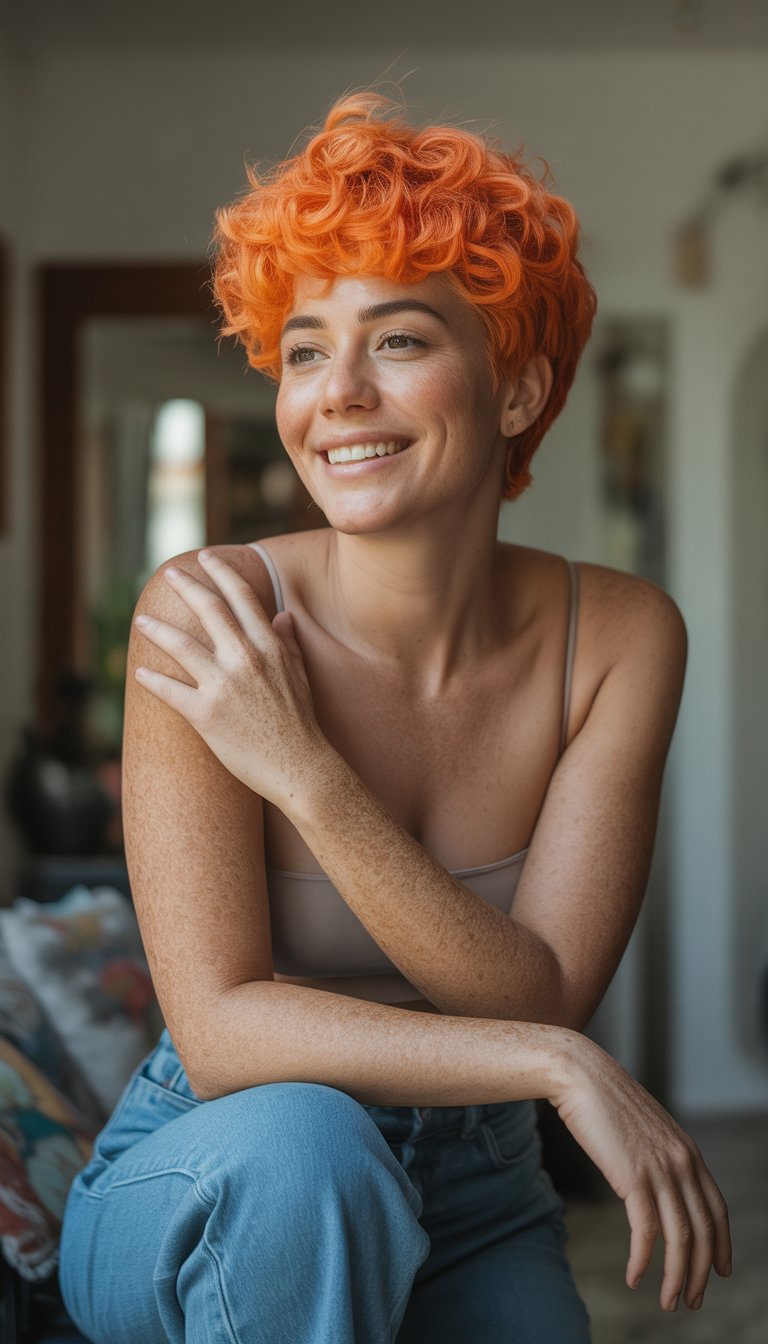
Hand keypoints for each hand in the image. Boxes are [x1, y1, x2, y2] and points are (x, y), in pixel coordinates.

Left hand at [134, 550, 328, 805]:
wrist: (300, 768)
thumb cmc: (301, 724)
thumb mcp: (299, 676)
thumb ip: (288, 642)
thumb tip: (282, 615)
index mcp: (269, 647)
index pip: (242, 598)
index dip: (222, 573)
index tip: (206, 558)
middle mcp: (246, 659)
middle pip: (209, 610)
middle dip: (186, 587)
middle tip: (169, 574)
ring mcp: (224, 686)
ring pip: (181, 646)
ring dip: (157, 630)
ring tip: (141, 622)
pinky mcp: (206, 715)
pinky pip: (170, 691)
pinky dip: (153, 681)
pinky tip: (140, 673)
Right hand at [552, 1034, 730, 1311]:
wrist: (580, 1075)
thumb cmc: (604, 1100)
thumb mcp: (644, 1129)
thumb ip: (658, 1154)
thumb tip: (657, 1180)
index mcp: (687, 1151)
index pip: (716, 1208)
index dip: (722, 1244)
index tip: (720, 1271)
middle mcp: (681, 1162)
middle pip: (703, 1231)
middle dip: (702, 1273)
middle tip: (692, 1301)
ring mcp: (659, 1169)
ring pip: (680, 1239)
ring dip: (676, 1278)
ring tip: (668, 1302)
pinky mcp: (632, 1177)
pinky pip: (646, 1232)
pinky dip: (643, 1261)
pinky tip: (634, 1278)